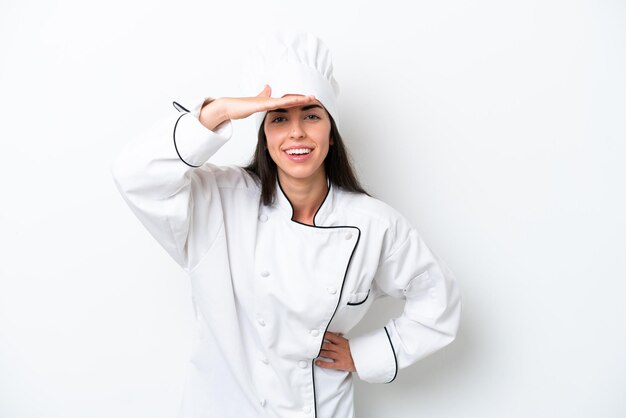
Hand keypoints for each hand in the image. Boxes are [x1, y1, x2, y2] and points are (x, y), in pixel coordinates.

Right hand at [199, 85, 316, 130]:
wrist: (228, 107)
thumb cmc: (240, 106)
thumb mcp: (255, 102)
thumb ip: (262, 95)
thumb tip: (268, 87)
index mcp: (269, 101)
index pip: (287, 100)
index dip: (298, 99)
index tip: (309, 99)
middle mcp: (269, 100)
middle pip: (289, 98)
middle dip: (302, 98)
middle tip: (315, 97)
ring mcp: (265, 101)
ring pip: (285, 100)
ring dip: (298, 99)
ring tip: (309, 98)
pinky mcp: (260, 104)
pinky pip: (276, 103)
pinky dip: (285, 102)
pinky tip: (293, 101)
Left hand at [315, 331, 355, 372]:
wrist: (362, 359)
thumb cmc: (355, 351)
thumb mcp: (347, 342)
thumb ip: (339, 339)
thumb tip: (334, 334)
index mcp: (342, 342)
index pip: (330, 336)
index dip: (323, 335)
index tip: (317, 334)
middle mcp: (339, 348)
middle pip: (326, 345)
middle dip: (318, 345)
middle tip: (311, 344)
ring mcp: (339, 356)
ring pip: (327, 354)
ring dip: (319, 353)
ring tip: (312, 353)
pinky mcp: (340, 364)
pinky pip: (330, 364)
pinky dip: (323, 363)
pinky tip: (317, 362)